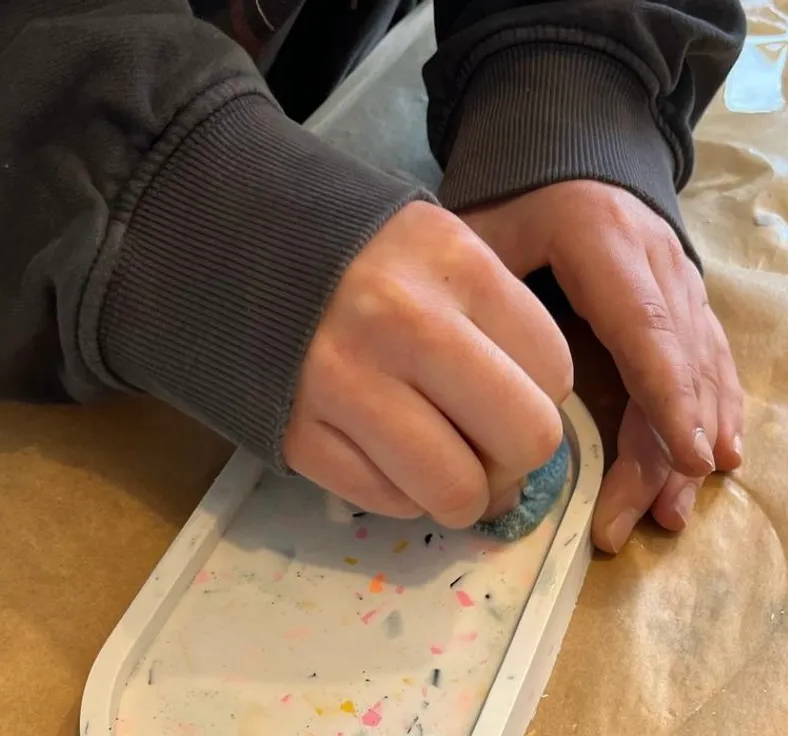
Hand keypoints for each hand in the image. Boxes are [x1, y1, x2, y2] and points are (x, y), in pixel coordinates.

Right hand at [284, 201, 572, 527]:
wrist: (234, 248)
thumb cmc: (358, 256)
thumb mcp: (439, 251)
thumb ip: (496, 325)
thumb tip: (529, 441)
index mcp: (455, 264)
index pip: (554, 373)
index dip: (539, 396)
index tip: (505, 392)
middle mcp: (404, 324)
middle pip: (524, 441)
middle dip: (513, 460)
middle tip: (483, 447)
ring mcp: (343, 383)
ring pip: (455, 491)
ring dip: (459, 493)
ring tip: (438, 465)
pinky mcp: (296, 433)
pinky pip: (385, 501)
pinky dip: (397, 493)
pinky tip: (381, 453)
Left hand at [461, 181, 743, 551]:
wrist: (570, 150)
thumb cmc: (517, 194)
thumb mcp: (484, 228)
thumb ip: (476, 285)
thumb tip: (469, 371)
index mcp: (607, 242)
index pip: (646, 327)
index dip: (667, 394)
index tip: (685, 456)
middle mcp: (659, 264)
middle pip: (679, 364)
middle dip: (667, 448)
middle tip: (646, 518)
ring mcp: (680, 281)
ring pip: (702, 370)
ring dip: (693, 443)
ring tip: (674, 509)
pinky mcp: (686, 298)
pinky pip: (710, 359)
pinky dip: (714, 411)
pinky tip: (716, 460)